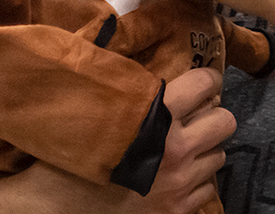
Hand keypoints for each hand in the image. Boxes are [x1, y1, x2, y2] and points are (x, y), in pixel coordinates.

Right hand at [0, 69, 233, 212]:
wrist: (49, 209)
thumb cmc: (68, 158)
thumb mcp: (100, 116)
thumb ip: (134, 97)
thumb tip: (156, 73)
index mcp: (157, 118)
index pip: (207, 84)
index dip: (206, 82)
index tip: (202, 85)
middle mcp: (176, 150)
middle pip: (225, 121)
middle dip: (211, 118)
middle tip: (194, 120)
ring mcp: (180, 184)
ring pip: (219, 156)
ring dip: (204, 152)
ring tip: (182, 152)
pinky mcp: (178, 211)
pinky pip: (208, 190)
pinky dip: (196, 184)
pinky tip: (175, 181)